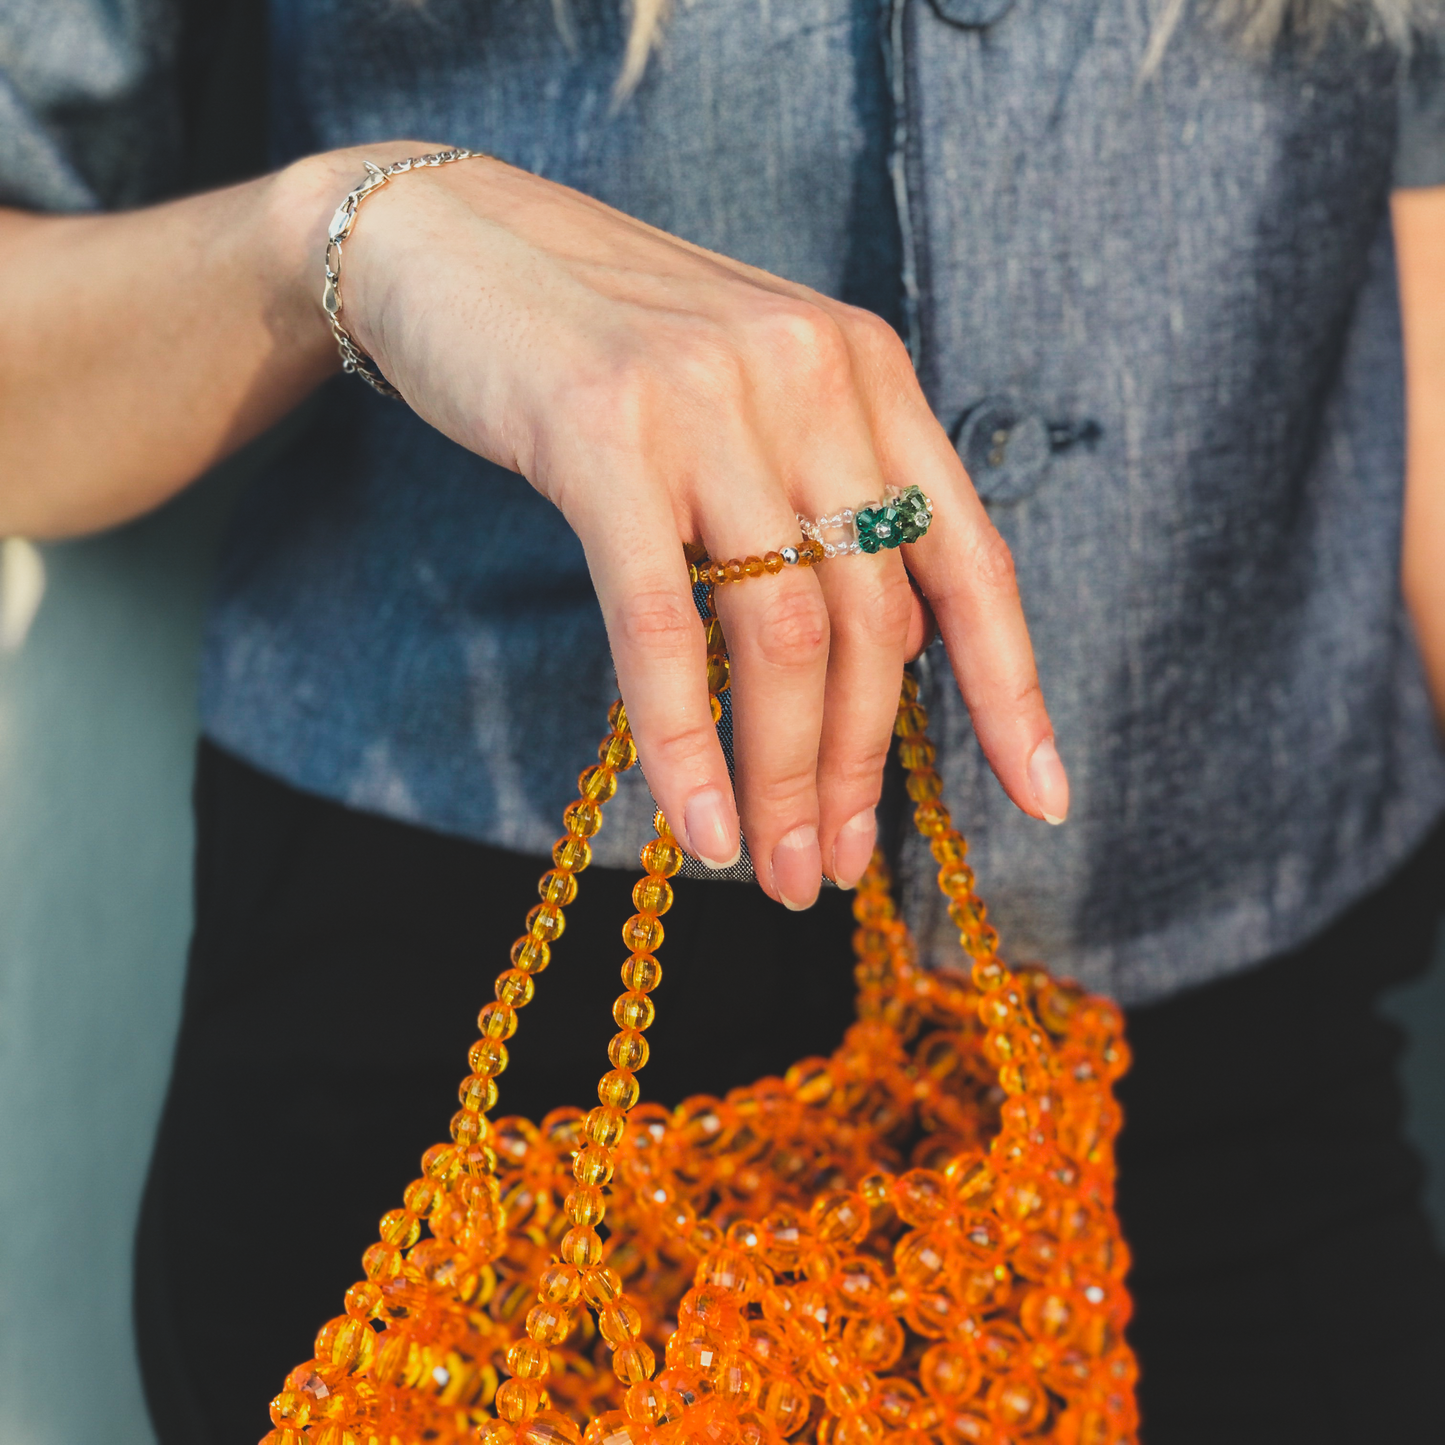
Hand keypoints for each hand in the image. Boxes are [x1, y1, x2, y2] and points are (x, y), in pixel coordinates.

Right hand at [319, 148, 1068, 906]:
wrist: (451, 240)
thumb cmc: (605, 341)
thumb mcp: (751, 399)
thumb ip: (826, 501)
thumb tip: (889, 650)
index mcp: (866, 372)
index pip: (969, 557)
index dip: (1014, 690)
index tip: (1043, 801)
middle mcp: (811, 379)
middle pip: (874, 622)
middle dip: (859, 771)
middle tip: (827, 871)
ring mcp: (711, 403)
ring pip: (785, 636)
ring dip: (786, 777)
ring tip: (771, 871)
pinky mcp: (604, 437)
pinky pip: (666, 625)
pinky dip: (687, 742)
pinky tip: (698, 825)